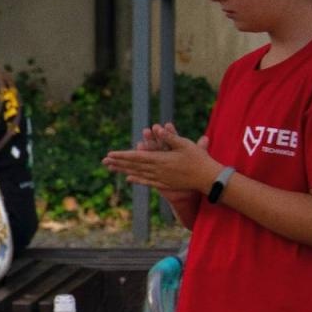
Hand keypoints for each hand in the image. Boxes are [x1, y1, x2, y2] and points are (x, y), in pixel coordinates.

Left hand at [103, 124, 217, 197]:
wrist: (208, 178)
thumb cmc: (199, 159)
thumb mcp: (185, 144)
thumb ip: (169, 137)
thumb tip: (157, 128)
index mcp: (161, 159)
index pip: (137, 157)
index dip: (123, 155)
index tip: (110, 154)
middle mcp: (157, 170)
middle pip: (133, 166)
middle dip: (118, 162)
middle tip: (104, 161)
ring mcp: (160, 178)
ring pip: (138, 174)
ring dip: (124, 170)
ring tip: (111, 168)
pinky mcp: (164, 184)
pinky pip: (147, 182)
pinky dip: (137, 180)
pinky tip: (129, 178)